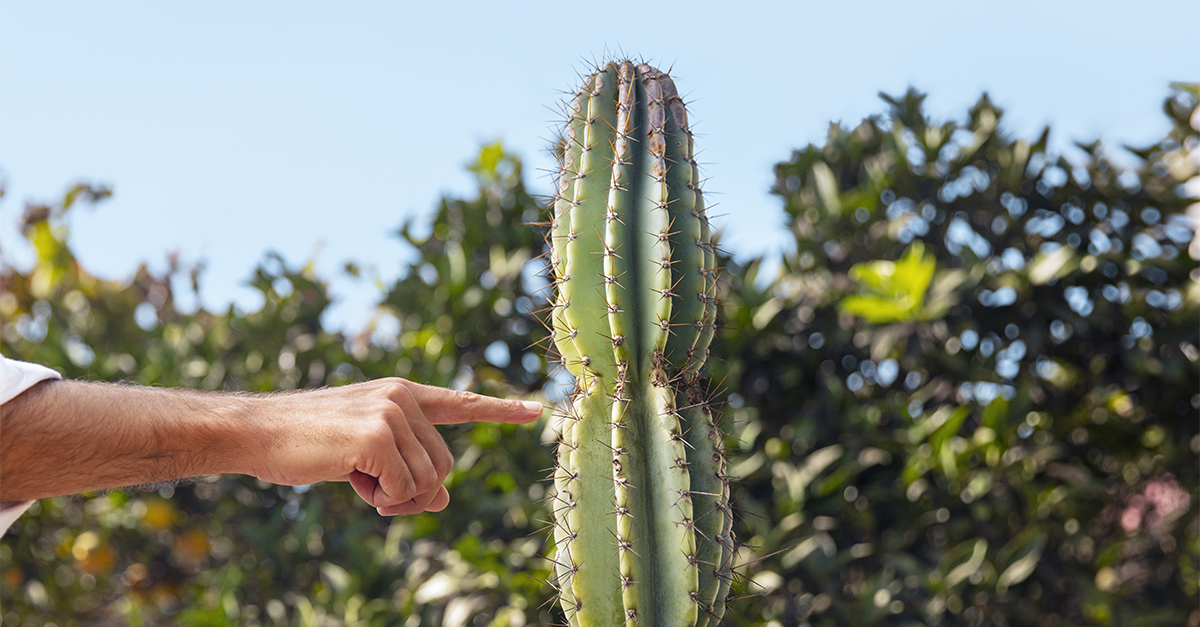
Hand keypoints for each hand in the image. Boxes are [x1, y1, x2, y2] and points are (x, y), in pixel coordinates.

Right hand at [245, 378, 542, 515]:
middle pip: (444, 465)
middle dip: (413, 490)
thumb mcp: (366, 458)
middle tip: (372, 488)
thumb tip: (444, 499)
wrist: (258, 431)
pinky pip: (404, 489)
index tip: (536, 410)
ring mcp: (391, 412)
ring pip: (428, 480)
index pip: (460, 403)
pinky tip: (351, 479)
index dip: (499, 410)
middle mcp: (402, 397)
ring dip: (395, 496)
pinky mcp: (377, 434)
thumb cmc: (307, 444)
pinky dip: (382, 498)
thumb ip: (408, 470)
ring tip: (356, 476)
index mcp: (401, 395)